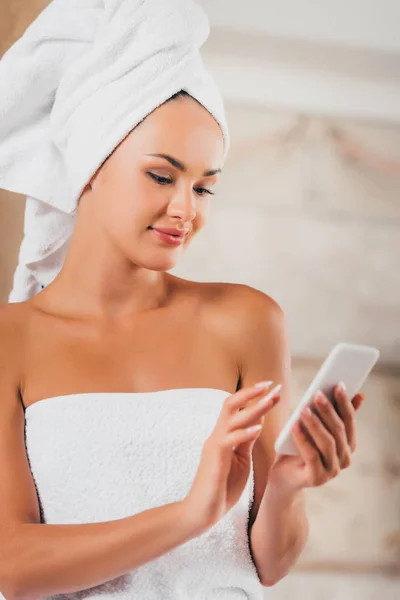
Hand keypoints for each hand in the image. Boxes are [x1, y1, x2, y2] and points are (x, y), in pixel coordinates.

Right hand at [185, 382, 280, 528]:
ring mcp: (214, 445)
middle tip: (271, 385)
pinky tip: (259, 428)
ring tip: (270, 400)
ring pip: (232, 418)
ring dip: (254, 408)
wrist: (203, 512)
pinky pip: (229, 440)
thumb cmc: (222, 488)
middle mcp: (217, 435)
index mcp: (223, 436)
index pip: (237, 408)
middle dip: (251, 393)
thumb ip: (246, 440)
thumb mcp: (240, 460)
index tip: (272, 388)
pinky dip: (244, 432)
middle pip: (231, 405)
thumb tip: (258, 421)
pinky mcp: (215, 458)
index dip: (254, 397)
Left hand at [268, 383, 364, 493]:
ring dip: (315, 423)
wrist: (283, 476)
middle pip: (338, 430)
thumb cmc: (299, 447)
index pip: (349, 420)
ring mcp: (332, 470)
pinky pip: (311, 456)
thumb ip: (332, 413)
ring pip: (327, 443)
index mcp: (348, 444)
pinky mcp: (317, 478)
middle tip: (317, 393)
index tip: (338, 384)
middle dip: (328, 410)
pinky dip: (303, 439)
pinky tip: (294, 426)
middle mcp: (344, 458)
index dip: (344, 402)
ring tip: (303, 408)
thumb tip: (356, 393)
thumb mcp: (315, 428)